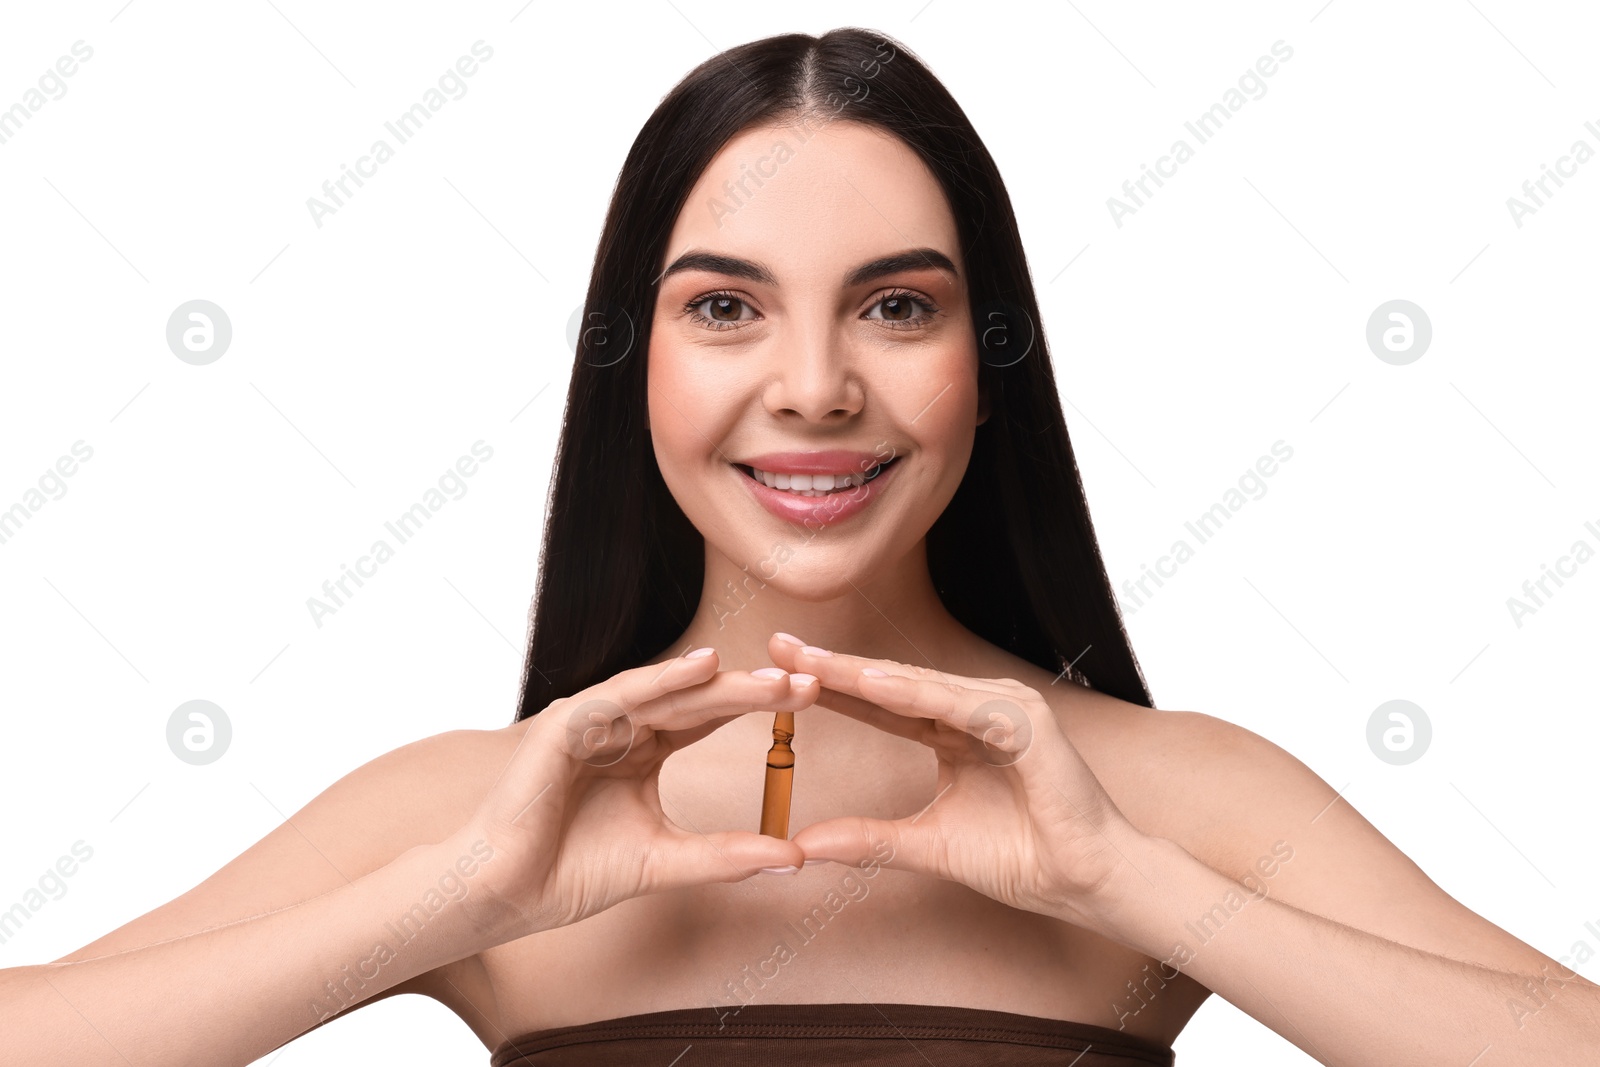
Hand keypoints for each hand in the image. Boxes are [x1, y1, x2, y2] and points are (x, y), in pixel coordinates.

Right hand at [459, 649, 818, 942]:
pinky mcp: (564, 725)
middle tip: (807, 681)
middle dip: (752, 689)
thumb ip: (725, 855)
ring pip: (666, 691)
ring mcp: (592, 722)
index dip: (757, 707)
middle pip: (696, 698)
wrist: (507, 895)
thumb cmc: (572, 874)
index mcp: (643, 751)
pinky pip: (620, 696)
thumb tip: (793, 857)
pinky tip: (703, 668)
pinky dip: (662, 680)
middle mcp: (621, 728)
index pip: (708, 718)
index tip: (811, 701)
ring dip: (720, 682)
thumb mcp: (666, 861)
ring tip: (771, 677)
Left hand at [767, 634, 1147, 932]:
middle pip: (893, 683)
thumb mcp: (927, 846)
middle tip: (779, 644)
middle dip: (834, 666)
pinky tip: (875, 686)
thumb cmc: (1022, 858)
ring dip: (866, 674)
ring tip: (813, 662)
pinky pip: (960, 705)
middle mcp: (977, 709)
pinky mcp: (1027, 722)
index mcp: (953, 731)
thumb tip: (802, 843)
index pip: (880, 704)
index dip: (830, 687)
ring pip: (921, 687)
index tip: (776, 671)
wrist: (1085, 882)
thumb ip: (869, 840)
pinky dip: (917, 694)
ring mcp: (1005, 709)